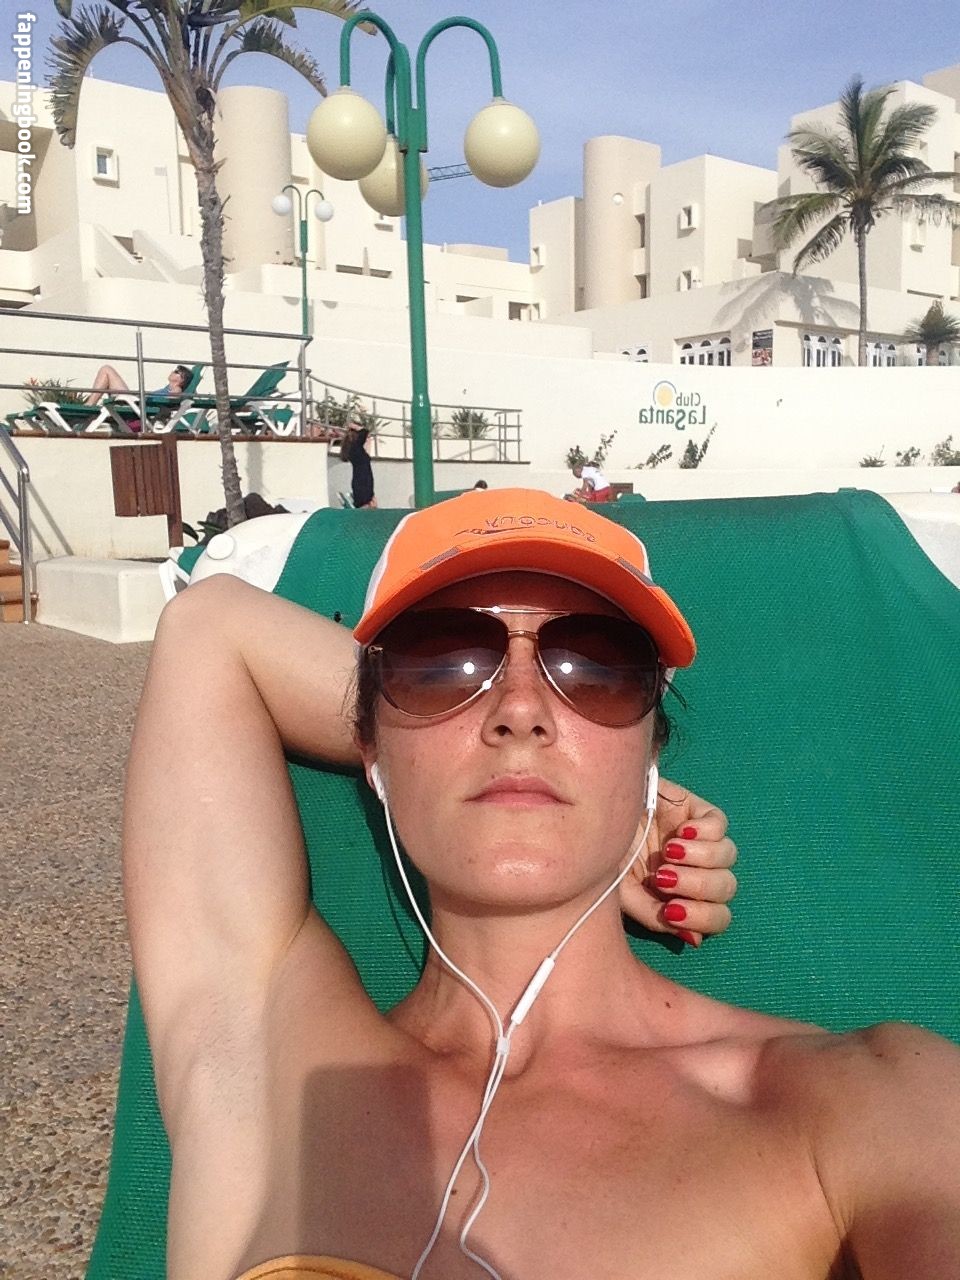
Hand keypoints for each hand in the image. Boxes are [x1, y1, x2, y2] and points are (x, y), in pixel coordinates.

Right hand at [618, 777, 737, 947]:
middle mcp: (695, 870)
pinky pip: (719, 825)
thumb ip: (653, 916)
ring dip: (699, 860)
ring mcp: (699, 840)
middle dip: (698, 887)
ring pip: (727, 856)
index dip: (702, 918)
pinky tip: (678, 833)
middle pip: (725, 887)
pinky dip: (703, 832)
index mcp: (681, 896)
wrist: (592, 813)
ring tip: (668, 852)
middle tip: (664, 878)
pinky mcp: (697, 811)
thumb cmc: (603, 855)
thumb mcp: (622, 892)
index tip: (671, 910)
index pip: (716, 916)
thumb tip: (695, 940)